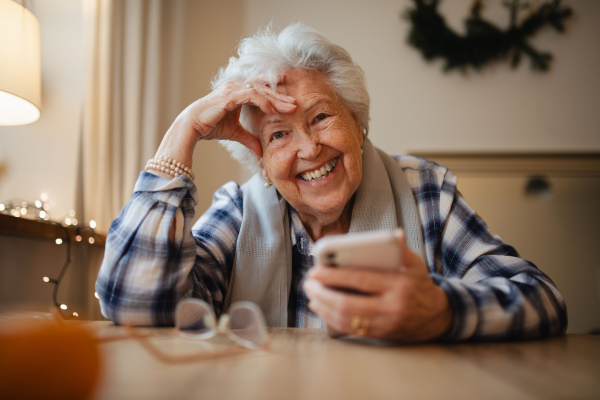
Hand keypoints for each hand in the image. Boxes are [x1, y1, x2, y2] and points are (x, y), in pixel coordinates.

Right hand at [155, 78, 296, 167]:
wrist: (192, 127)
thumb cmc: (210, 126)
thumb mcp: (235, 134)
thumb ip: (249, 139)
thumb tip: (261, 151)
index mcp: (237, 92)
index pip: (260, 89)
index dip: (276, 92)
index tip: (290, 99)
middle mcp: (235, 87)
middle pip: (263, 88)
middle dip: (281, 96)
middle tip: (296, 104)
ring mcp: (232, 89)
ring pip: (259, 90)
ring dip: (275, 99)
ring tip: (289, 108)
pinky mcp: (229, 96)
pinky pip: (250, 95)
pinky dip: (263, 102)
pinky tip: (272, 110)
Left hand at [304, 230, 452, 341]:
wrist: (437, 317)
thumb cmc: (420, 285)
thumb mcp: (416, 264)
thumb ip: (402, 249)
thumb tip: (394, 234)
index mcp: (398, 285)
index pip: (361, 280)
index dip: (335, 276)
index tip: (315, 270)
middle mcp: (391, 307)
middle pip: (348, 303)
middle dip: (323, 293)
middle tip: (308, 283)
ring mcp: (384, 324)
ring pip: (346, 319)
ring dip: (323, 307)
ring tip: (310, 294)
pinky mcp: (379, 335)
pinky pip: (350, 329)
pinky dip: (331, 319)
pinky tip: (320, 308)